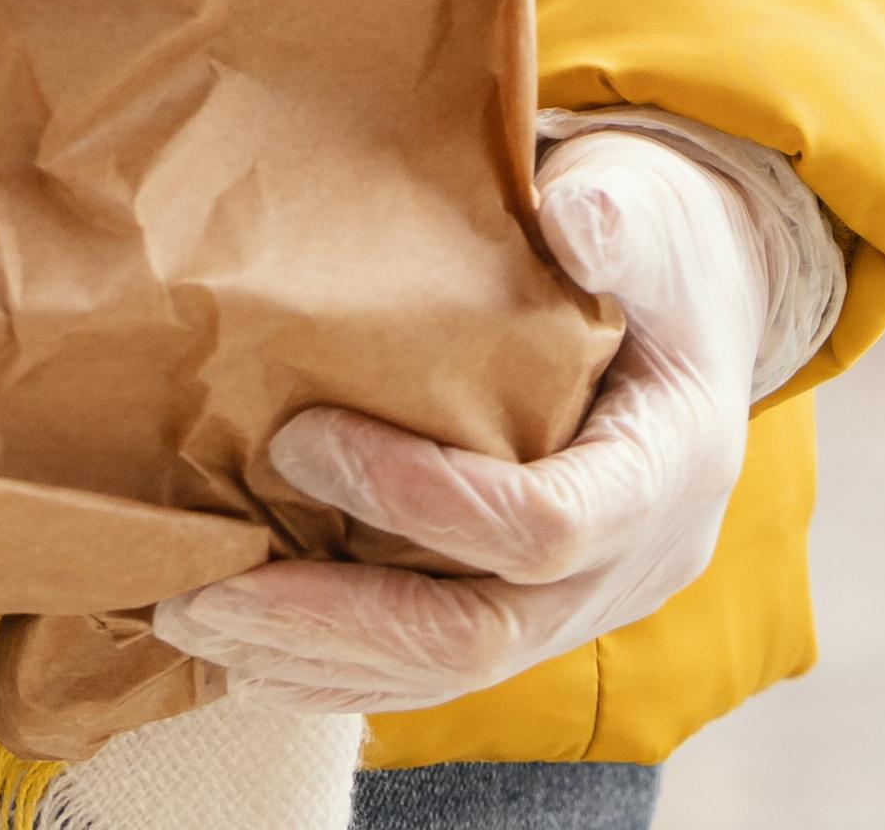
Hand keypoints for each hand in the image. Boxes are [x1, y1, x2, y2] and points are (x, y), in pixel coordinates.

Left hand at [152, 131, 773, 709]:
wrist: (691, 306)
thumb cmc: (658, 246)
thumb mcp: (650, 212)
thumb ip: (616, 217)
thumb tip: (576, 215)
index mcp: (664, 470)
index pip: (540, 522)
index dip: (416, 493)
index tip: (298, 436)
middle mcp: (628, 567)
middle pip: (476, 633)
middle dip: (334, 617)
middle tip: (204, 585)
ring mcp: (580, 606)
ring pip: (445, 672)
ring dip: (315, 657)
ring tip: (194, 619)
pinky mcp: (533, 612)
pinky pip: (434, 671)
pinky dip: (340, 669)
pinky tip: (249, 652)